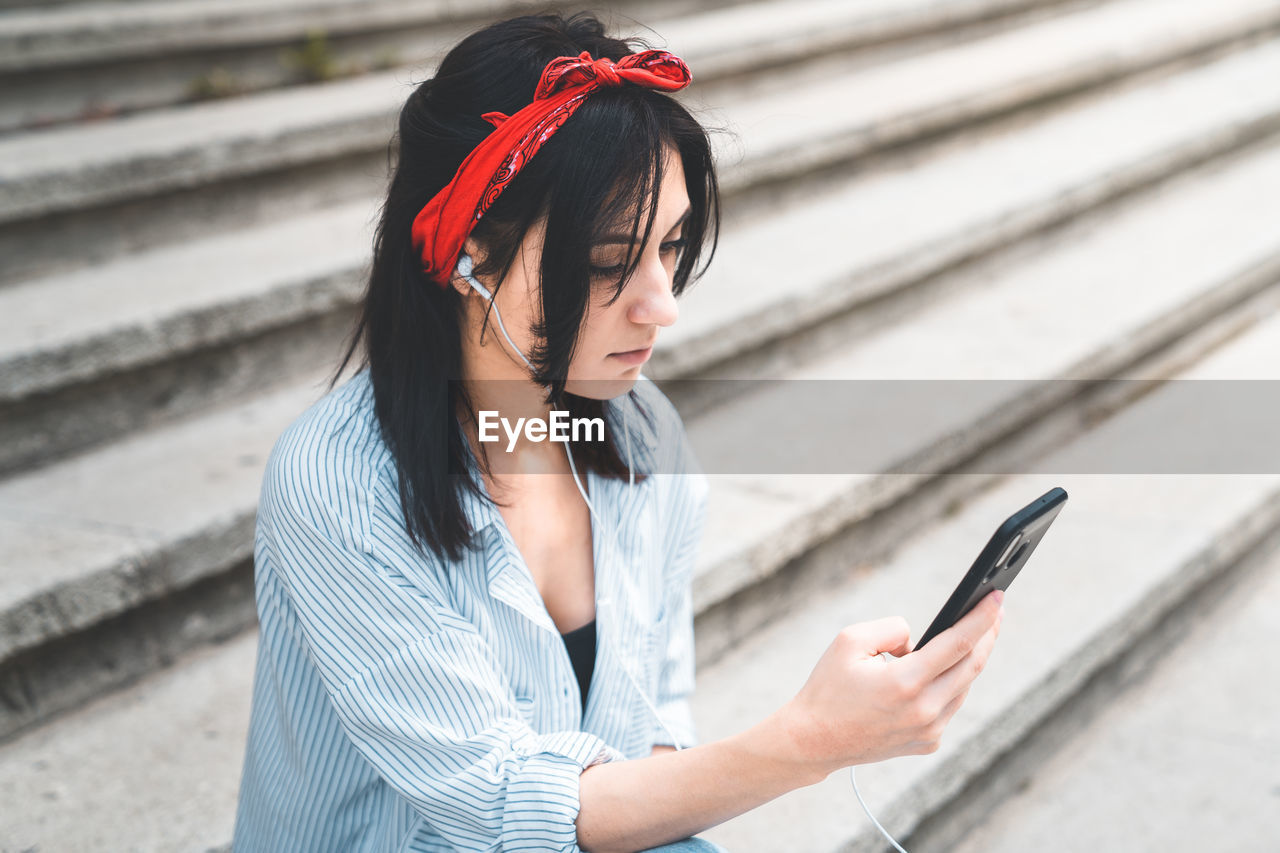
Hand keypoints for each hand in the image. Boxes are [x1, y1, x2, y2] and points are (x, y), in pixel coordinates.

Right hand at [781, 589, 1003, 776]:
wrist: (813, 740)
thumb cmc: (828, 686)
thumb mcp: (849, 640)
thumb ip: (892, 629)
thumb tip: (919, 639)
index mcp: (905, 683)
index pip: (958, 644)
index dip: (981, 618)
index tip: (998, 596)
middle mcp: (924, 711)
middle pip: (972, 665)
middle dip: (987, 634)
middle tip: (995, 610)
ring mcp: (929, 732)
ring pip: (962, 687)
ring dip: (969, 659)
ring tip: (974, 635)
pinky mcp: (927, 743)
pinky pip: (949, 706)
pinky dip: (949, 684)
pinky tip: (943, 670)